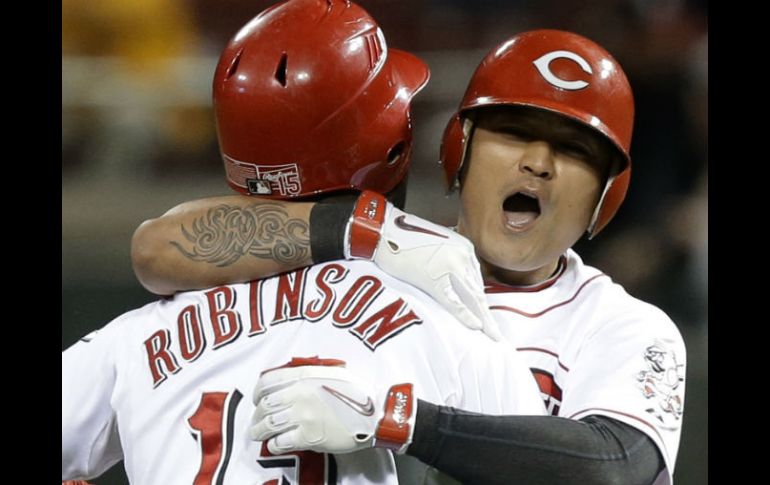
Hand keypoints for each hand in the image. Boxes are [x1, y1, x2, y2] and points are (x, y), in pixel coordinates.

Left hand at [250, 357, 415, 454]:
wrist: (375, 414)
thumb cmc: (358, 393)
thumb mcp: (333, 372)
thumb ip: (309, 375)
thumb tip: (291, 381)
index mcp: (304, 376)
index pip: (267, 381)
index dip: (257, 392)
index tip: (256, 399)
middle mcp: (299, 394)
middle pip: (265, 405)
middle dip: (257, 414)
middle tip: (257, 420)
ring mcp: (302, 416)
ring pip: (269, 424)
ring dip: (259, 430)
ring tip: (258, 434)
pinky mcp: (308, 436)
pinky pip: (281, 442)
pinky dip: (273, 444)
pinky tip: (274, 445)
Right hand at [346, 191, 501, 340]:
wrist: (382, 230)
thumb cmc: (403, 238)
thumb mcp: (436, 246)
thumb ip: (449, 262)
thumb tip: (456, 284)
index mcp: (463, 247)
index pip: (476, 280)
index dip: (482, 302)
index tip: (488, 317)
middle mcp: (462, 254)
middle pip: (478, 291)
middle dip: (487, 314)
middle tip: (495, 334)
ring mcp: (450, 265)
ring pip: (472, 297)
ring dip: (483, 319)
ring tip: (490, 335)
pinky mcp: (434, 277)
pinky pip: (454, 302)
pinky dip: (466, 316)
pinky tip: (475, 327)